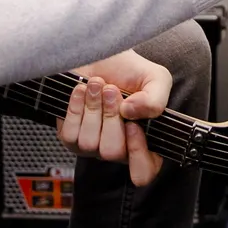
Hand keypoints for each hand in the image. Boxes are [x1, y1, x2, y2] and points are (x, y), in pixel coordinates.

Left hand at [58, 49, 171, 186]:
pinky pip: (70, 135)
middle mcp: (119, 149)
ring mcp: (93, 145)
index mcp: (145, 142)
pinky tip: (82, 90)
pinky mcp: (71, 137)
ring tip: (98, 85)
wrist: (101, 55)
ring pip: (90, 144)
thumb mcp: (157, 79)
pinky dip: (75, 108)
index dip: (138, 153)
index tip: (133, 125)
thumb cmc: (131, 70)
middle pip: (113, 153)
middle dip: (110, 118)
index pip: (144, 171)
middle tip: (111, 90)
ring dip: (93, 108)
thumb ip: (155, 100)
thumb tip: (131, 113)